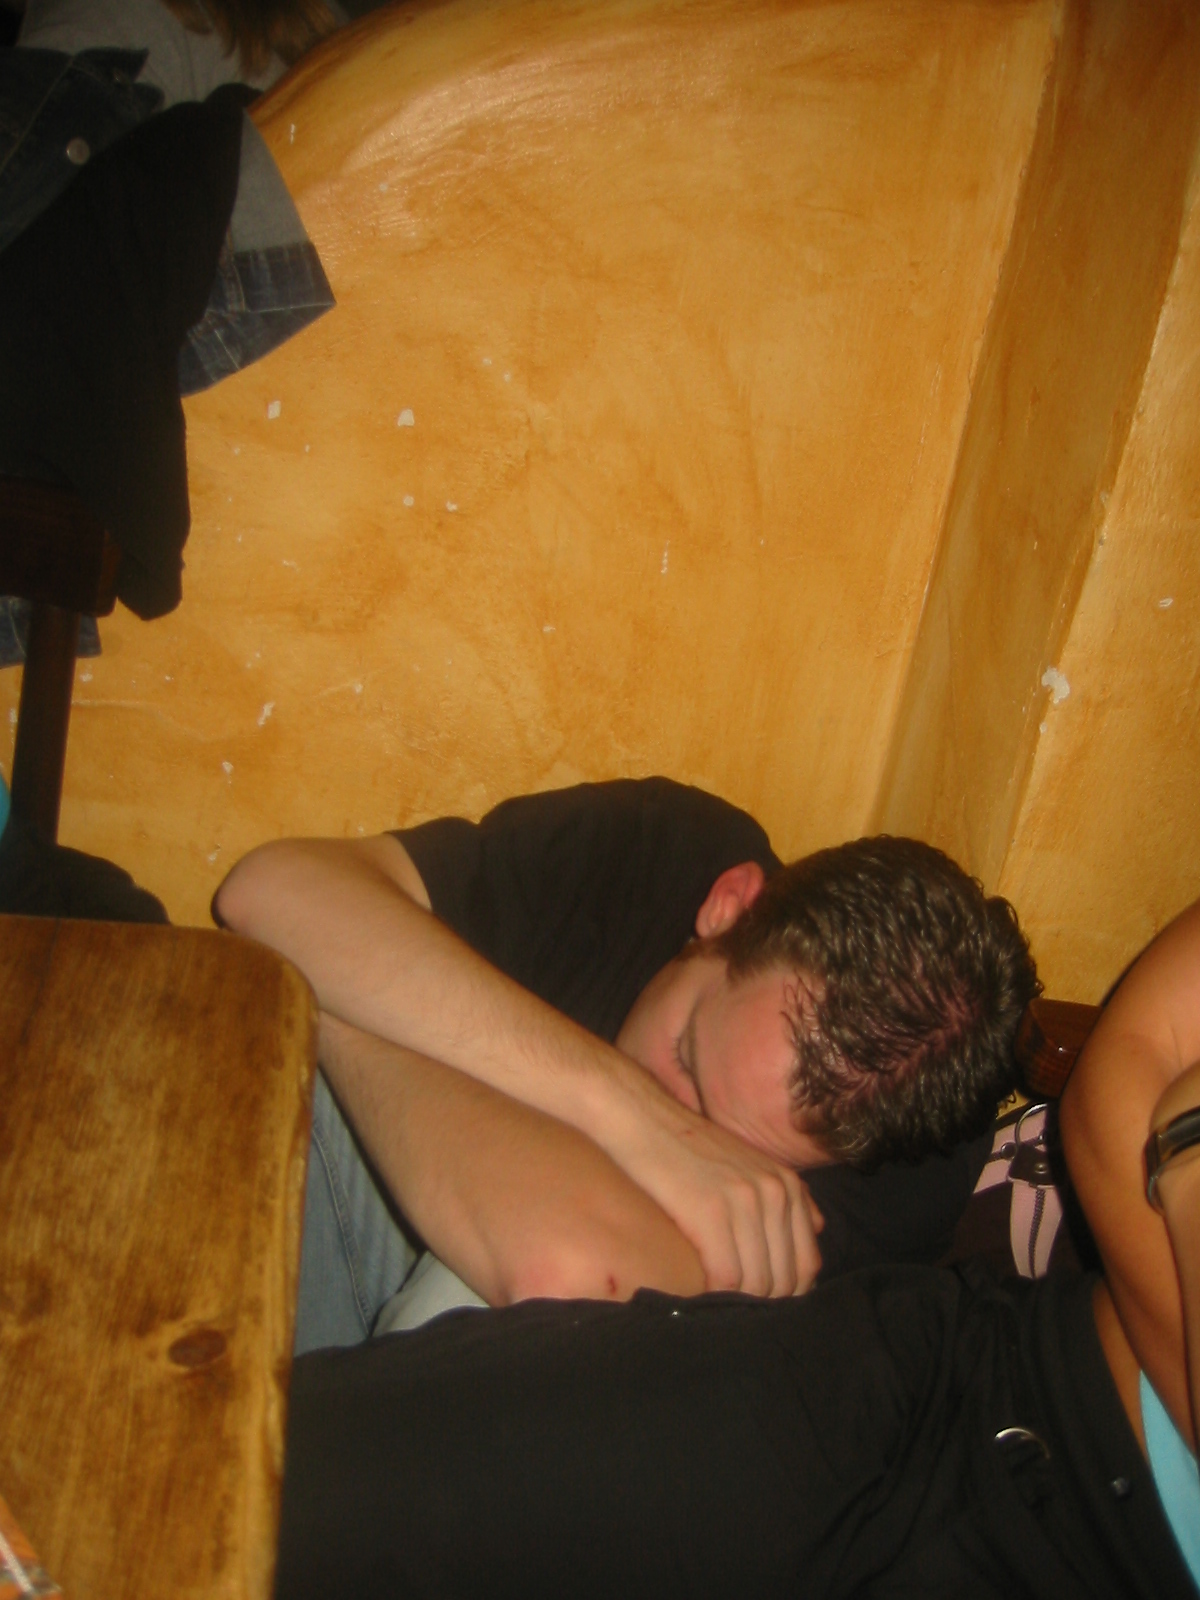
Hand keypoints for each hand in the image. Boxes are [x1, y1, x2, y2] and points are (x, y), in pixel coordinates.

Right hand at [609, 1086, 823, 1296]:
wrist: (642, 1119)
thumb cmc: (690, 1148)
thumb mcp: (750, 1164)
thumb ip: (787, 1195)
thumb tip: (817, 1226)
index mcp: (787, 1185)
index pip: (807, 1263)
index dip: (787, 1295)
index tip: (759, 1305)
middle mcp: (775, 1192)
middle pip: (785, 1279)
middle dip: (762, 1304)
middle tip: (734, 1313)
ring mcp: (745, 1201)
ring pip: (756, 1284)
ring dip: (736, 1304)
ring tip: (716, 1308)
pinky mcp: (710, 1212)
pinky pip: (726, 1277)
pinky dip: (714, 1295)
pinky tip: (698, 1295)